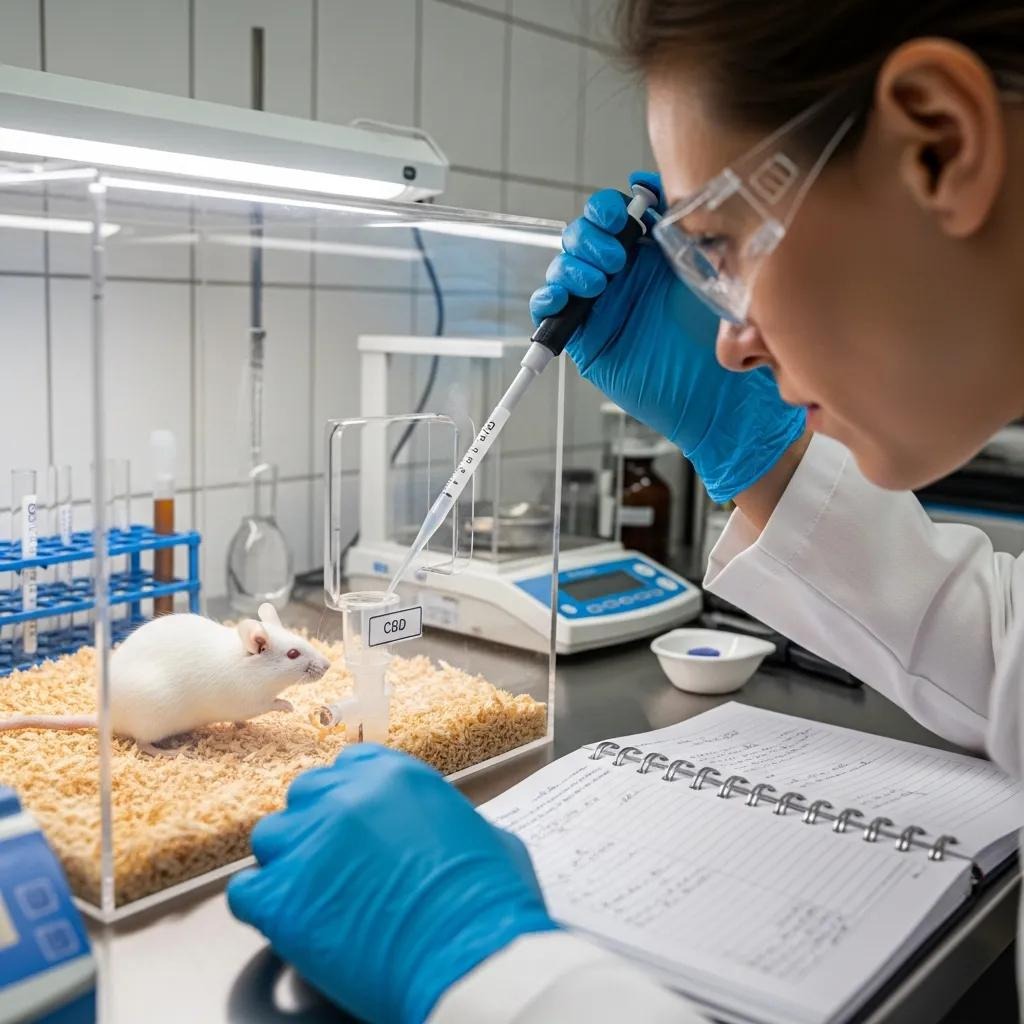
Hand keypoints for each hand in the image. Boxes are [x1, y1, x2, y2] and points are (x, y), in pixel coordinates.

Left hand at [227, 745, 557, 1023]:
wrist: (470, 957)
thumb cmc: (489, 903)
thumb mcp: (485, 836)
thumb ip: (445, 821)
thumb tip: (442, 836)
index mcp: (395, 776)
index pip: (348, 765)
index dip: (350, 796)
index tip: (354, 821)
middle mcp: (345, 798)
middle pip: (306, 795)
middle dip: (318, 825)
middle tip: (336, 862)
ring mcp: (308, 845)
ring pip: (271, 836)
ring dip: (288, 860)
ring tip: (312, 894)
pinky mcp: (281, 898)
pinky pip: (245, 890)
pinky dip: (261, 905)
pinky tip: (289, 921)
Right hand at [530, 171, 805, 503]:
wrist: (726, 403)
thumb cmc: (731, 343)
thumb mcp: (717, 274)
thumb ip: (688, 230)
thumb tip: (660, 186)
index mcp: (653, 256)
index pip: (617, 214)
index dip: (613, 207)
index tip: (629, 209)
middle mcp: (625, 278)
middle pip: (585, 235)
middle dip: (592, 233)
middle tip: (617, 253)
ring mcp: (604, 307)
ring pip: (566, 266)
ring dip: (573, 263)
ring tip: (598, 280)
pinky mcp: (587, 340)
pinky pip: (551, 312)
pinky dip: (548, 299)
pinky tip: (563, 298)